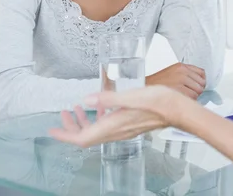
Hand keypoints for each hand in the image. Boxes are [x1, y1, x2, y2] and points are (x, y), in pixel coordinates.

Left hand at [49, 86, 183, 147]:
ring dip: (84, 122)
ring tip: (76, 110)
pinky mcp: (130, 124)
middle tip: (63, 116)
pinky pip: (108, 126)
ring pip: (97, 131)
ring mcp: (124, 129)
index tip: (53, 130)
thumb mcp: (132, 95)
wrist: (179, 109)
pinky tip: (102, 107)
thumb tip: (87, 100)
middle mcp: (117, 131)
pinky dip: (99, 118)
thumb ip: (108, 98)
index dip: (65, 135)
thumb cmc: (161, 102)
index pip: (82, 138)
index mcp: (113, 125)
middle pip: (87, 136)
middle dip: (71, 127)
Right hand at [146, 63, 205, 98]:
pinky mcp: (179, 91)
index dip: (201, 81)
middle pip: (202, 83)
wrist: (144, 89)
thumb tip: (200, 81)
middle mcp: (182, 72)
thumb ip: (186, 74)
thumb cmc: (156, 84)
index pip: (202, 73)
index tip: (198, 85)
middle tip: (188, 93)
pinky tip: (180, 100)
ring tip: (182, 96)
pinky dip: (188, 101)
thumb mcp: (172, 72)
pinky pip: (192, 98)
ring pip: (198, 91)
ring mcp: (181, 81)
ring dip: (193, 96)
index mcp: (181, 66)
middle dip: (197, 90)